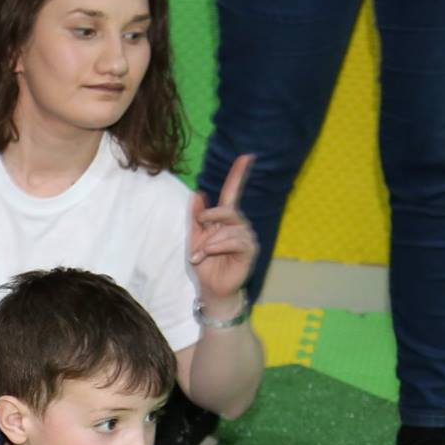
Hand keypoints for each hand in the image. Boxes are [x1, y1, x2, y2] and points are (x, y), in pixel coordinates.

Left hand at [189, 152, 256, 310]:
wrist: (210, 288)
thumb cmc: (204, 264)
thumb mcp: (194, 238)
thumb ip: (195, 217)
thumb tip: (197, 193)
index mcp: (225, 220)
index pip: (233, 193)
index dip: (238, 175)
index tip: (246, 156)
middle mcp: (239, 226)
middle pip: (230, 210)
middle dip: (213, 217)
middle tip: (200, 229)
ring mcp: (247, 238)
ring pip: (231, 228)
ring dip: (212, 241)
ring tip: (202, 254)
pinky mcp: (250, 251)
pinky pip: (236, 241)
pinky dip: (219, 246)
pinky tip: (210, 254)